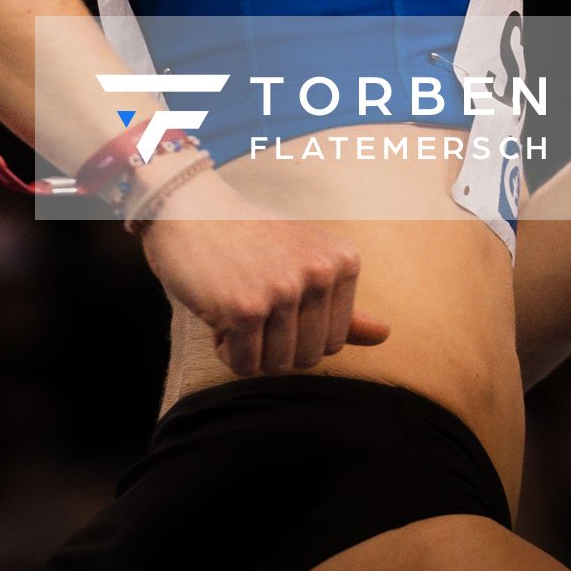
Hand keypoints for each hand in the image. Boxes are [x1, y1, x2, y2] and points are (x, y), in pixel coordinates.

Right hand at [137, 166, 391, 376]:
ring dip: (248, 347)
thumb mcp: (302, 260)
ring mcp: (285, 290)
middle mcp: (321, 273)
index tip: (275, 291)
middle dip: (274, 344)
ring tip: (235, 300)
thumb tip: (385, 336)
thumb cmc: (244, 237)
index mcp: (343, 261)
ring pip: (276, 366)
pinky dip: (225, 349)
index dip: (297, 330)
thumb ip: (341, 304)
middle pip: (309, 359)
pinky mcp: (246, 308)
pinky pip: (243, 366)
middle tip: (252, 298)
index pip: (336, 341)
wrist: (185, 205)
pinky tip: (217, 308)